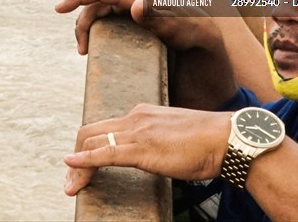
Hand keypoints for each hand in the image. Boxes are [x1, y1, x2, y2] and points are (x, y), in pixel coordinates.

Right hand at [56, 0, 219, 54]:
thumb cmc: (209, 56)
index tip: (62, 7)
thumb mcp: (193, 37)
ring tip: (84, 50)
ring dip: (87, 26)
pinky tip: (92, 50)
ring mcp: (141, 19)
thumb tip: (132, 2)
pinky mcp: (141, 35)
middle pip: (103, 1)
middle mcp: (145, 5)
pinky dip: (96, 35)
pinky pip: (111, 28)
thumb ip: (165, 20)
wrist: (218, 81)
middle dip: (82, 14)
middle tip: (76, 38)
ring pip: (103, 14)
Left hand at [63, 104, 230, 194]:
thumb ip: (155, 140)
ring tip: (71, 185)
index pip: (105, 128)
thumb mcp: (172, 136)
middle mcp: (135, 117)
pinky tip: (73, 166)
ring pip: (93, 142)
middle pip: (91, 131)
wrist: (226, 139)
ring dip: (77, 165)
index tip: (80, 165)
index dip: (88, 147)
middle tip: (71, 178)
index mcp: (142, 113)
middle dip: (76, 155)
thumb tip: (148, 153)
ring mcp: (138, 131)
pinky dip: (85, 160)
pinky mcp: (143, 149)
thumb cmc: (206, 142)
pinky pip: (105, 153)